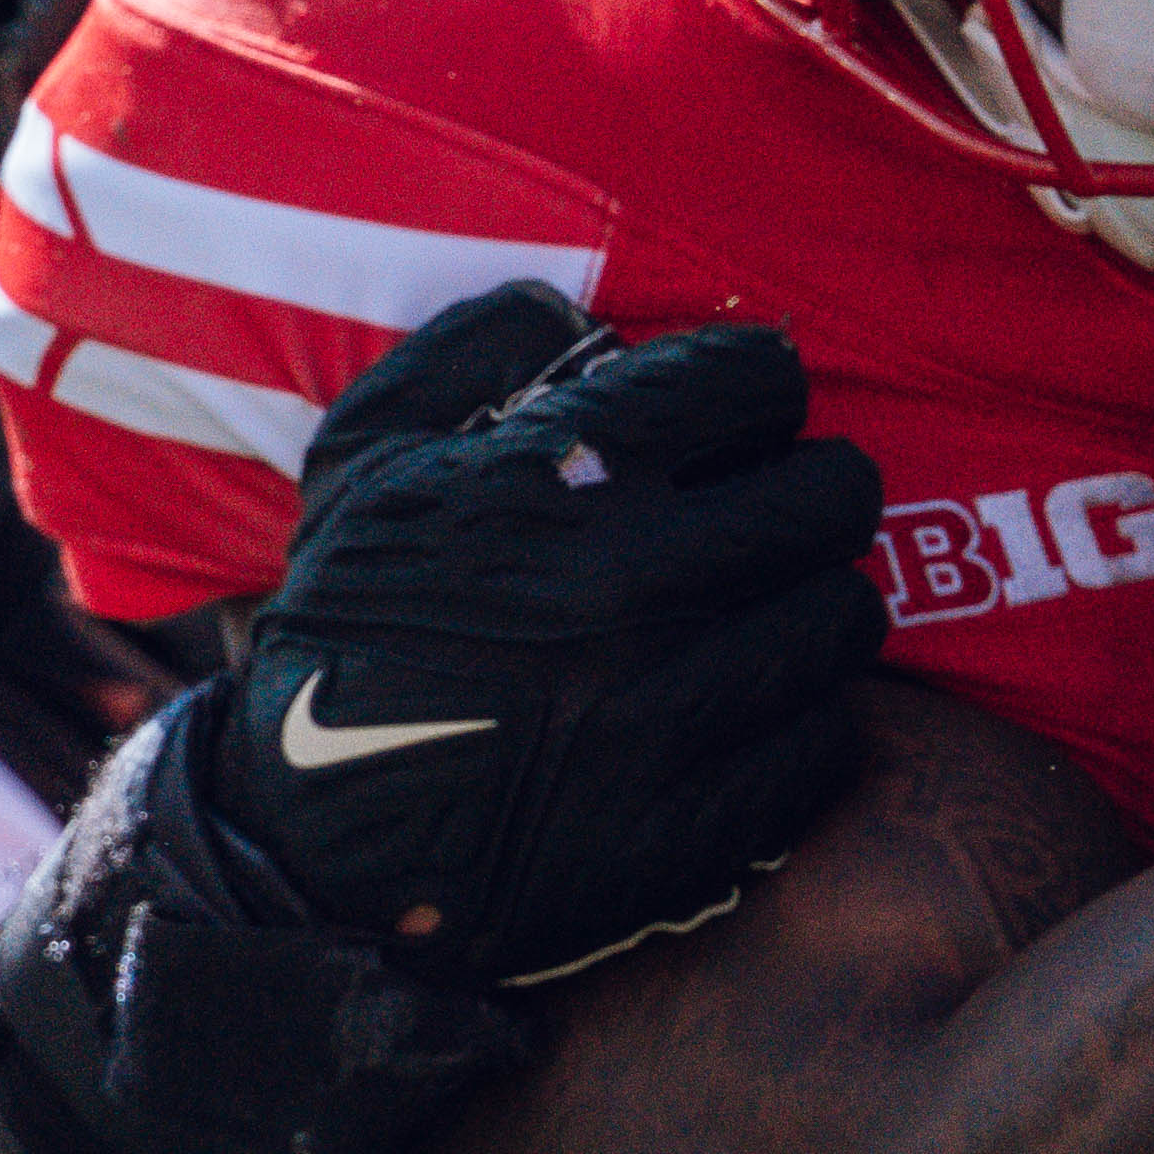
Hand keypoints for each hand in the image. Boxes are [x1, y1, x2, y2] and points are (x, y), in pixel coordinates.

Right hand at [0, 288, 884, 1153]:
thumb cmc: (348, 627)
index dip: (754, 392)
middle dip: (805, 492)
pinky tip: (739, 713)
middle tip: (766, 519)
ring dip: (811, 608)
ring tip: (756, 619)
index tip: (736, 424)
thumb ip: (470, 353)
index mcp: (562, 477)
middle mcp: (633, 585)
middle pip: (836, 493)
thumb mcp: (363, 457)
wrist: (305, 841)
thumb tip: (578, 311)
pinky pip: (825, 743)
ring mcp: (671, 713)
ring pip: (847, 618)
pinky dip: (797, 722)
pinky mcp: (694, 827)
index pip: (758, 380)